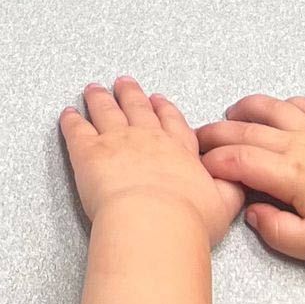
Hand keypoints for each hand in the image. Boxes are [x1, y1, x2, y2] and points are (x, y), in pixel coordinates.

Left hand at [61, 77, 244, 245]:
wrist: (155, 221)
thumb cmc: (188, 220)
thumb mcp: (223, 205)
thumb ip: (229, 189)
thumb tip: (237, 180)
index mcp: (179, 149)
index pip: (172, 122)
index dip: (164, 110)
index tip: (158, 100)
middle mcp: (147, 138)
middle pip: (137, 108)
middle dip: (130, 94)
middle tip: (124, 82)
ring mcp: (116, 140)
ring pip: (106, 110)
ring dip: (99, 98)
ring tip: (94, 88)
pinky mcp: (87, 150)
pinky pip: (76, 129)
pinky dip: (71, 119)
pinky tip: (68, 113)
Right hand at [197, 97, 304, 269]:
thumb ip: (276, 231)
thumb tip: (251, 212)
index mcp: (289, 174)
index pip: (238, 160)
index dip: (212, 162)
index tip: (198, 169)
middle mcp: (298, 145)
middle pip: (245, 130)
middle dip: (215, 133)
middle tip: (196, 140)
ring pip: (271, 109)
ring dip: (245, 109)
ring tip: (229, 115)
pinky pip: (304, 105)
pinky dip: (284, 104)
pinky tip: (277, 111)